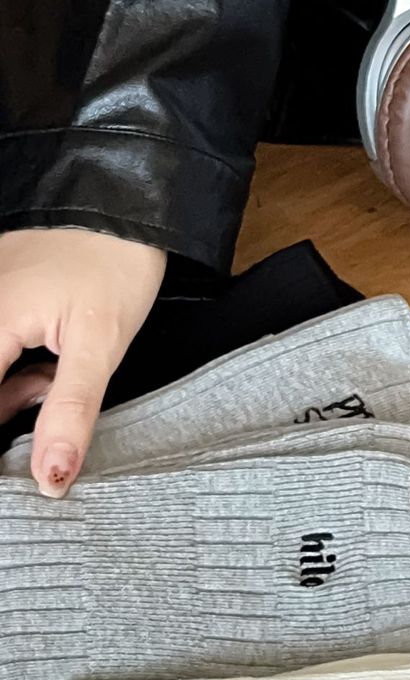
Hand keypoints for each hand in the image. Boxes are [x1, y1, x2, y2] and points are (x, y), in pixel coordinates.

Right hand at [0, 229, 166, 496]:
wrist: (128, 201)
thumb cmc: (116, 265)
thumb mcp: (101, 345)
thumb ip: (69, 412)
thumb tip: (49, 478)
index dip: (5, 426)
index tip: (21, 454)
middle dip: (11, 403)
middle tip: (50, 390)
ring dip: (16, 385)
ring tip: (56, 371)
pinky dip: (18, 359)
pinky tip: (50, 351)